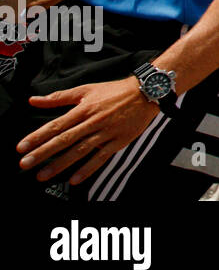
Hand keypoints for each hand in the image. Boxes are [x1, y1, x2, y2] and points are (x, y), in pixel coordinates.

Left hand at [18, 78, 159, 184]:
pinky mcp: (119, 141)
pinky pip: (102, 157)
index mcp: (84, 108)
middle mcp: (94, 121)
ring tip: (43, 175)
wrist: (146, 92)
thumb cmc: (114, 91)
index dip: (38, 136)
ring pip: (80, 150)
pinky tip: (75, 179)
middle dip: (43, 153)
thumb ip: (59, 97)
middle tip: (25, 164)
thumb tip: (33, 100)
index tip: (21, 148)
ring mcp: (107, 132)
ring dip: (61, 164)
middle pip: (65, 139)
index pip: (56, 125)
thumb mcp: (86, 90)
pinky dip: (88, 169)